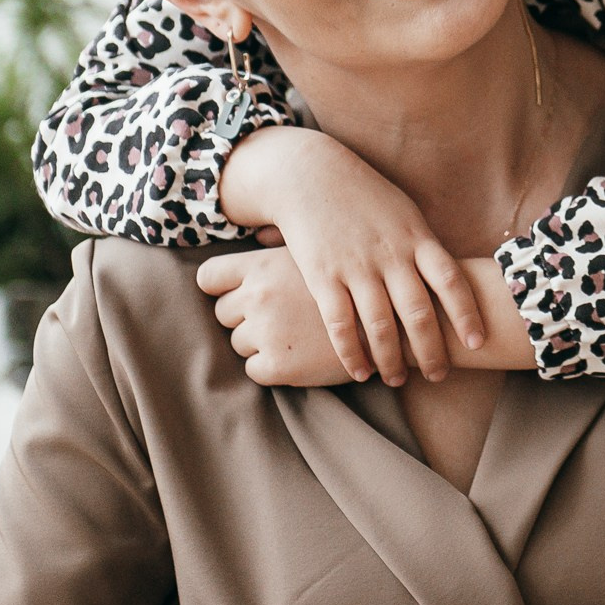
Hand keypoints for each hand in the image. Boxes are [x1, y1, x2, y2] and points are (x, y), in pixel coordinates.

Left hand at [196, 248, 348, 386]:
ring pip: (239, 343)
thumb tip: (257, 234)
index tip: (234, 293)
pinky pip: (254, 370)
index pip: (208, 277)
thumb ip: (281, 241)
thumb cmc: (357, 275)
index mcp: (263, 265)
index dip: (218, 287)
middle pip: (222, 313)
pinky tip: (300, 355)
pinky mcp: (279, 364)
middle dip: (245, 318)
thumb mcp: (318, 248)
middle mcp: (259, 295)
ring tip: (297, 335)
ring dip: (261, 342)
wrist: (395, 316)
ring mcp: (267, 331)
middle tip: (280, 317)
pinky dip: (273, 368)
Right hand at [218, 126, 485, 385]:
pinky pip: (340, 326)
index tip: (477, 341)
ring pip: (381, 327)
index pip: (451, 281)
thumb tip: (451, 279)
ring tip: (399, 380)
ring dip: (392, 360)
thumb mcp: (405, 211)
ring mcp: (356, 268)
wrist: (308, 175)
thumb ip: (425, 246)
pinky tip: (360, 372)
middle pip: (420, 313)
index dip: (467, 314)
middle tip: (439, 375)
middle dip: (432, 350)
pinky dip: (352, 354)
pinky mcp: (323, 278)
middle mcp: (391, 255)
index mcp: (416, 237)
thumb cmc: (363, 195)